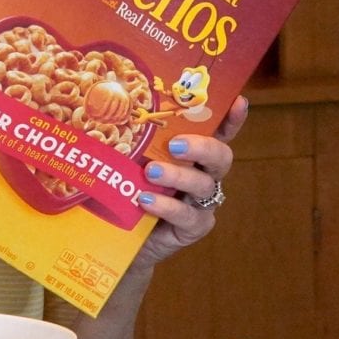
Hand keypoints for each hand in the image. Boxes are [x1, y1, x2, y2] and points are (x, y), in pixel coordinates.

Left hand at [129, 95, 247, 270]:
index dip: (232, 118)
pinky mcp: (193, 227)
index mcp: (192, 154)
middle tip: (175, 144)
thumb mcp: (130, 161)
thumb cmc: (128, 188)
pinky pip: (187, 216)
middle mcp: (204, 175)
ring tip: (152, 172)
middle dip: (202, 147)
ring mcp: (201, 202)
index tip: (239, 102)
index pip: (218, 132)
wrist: (123, 236)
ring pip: (203, 185)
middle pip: (220, 157)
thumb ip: (130, 141)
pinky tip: (146, 200)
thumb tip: (99, 113)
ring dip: (179, 176)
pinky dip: (167, 206)